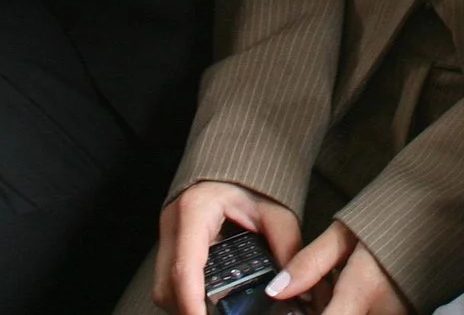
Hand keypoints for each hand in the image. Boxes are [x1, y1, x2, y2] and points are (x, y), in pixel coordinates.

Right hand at [154, 182, 301, 314]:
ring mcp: (168, 234)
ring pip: (163, 287)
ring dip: (185, 304)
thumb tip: (300, 291)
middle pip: (168, 285)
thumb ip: (287, 249)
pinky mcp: (170, 243)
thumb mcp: (276, 212)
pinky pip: (169, 281)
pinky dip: (186, 296)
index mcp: (195, 211)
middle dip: (189, 309)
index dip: (192, 304)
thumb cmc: (252, 181)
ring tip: (213, 313)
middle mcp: (174, 223)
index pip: (186, 269)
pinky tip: (208, 302)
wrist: (235, 162)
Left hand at [269, 221, 409, 314]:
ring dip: (338, 310)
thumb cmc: (389, 218)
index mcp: (363, 288)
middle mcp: (382, 312)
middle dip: (320, 311)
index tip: (291, 310)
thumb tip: (277, 289)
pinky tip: (349, 298)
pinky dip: (353, 309)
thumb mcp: (343, 233)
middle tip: (316, 291)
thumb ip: (310, 263)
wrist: (437, 215)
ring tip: (335, 291)